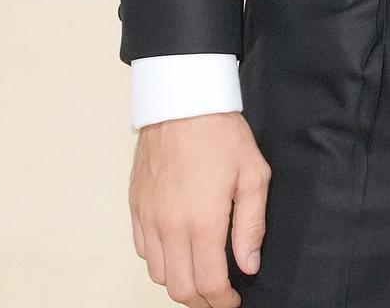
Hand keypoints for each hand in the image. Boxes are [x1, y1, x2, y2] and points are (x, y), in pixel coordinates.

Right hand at [131, 113, 271, 307]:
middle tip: (218, 295)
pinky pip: (143, 250)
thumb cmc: (221, 133)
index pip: (208, 283)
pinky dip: (160, 260)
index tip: (233, 301)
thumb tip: (249, 265)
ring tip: (200, 274)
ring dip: (180, 282)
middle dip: (201, 300)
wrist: (181, 101)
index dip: (222, 301)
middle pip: (179, 288)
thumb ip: (251, 226)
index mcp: (202, 222)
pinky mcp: (136, 206)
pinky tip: (178, 250)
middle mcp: (169, 226)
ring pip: (158, 274)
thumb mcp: (253, 176)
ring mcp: (149, 217)